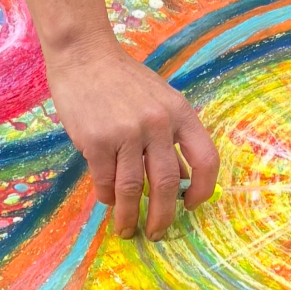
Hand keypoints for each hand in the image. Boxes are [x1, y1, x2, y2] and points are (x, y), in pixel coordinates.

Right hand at [0, 0, 219, 240]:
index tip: (191, 206)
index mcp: (180, 112)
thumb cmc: (124, 81)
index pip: (206, 159)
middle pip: (167, 183)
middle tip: (158, 233)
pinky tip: (108, 201)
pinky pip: (105, 181)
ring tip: (128, 229)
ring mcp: (125, 132)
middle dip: (163, 216)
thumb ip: (172, 137)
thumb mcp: (160, 100)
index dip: (203, 189)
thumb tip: (181, 182)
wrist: (84, 56)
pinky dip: (107, 197)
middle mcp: (156, 123)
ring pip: (134, 188)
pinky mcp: (96, 140)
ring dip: (131, 216)